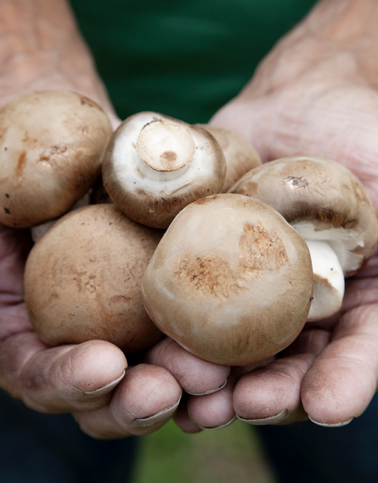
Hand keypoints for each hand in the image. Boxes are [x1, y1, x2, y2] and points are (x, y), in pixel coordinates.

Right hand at [0, 121, 232, 437]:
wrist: (36, 122)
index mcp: (21, 338)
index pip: (43, 378)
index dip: (70, 384)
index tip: (104, 367)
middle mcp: (76, 333)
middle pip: (110, 388)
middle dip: (139, 399)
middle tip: (172, 388)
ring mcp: (123, 306)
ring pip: (158, 360)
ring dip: (188, 375)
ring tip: (213, 370)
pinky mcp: (159, 273)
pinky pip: (190, 307)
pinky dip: (212, 326)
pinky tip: (235, 331)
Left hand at [191, 0, 377, 427]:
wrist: (302, 100)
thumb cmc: (368, 132)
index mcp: (351, 298)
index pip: (353, 352)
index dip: (340, 381)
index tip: (325, 407)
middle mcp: (295, 301)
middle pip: (281, 359)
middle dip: (262, 388)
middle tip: (239, 403)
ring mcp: (243, 281)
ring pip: (224, 338)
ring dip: (206, 369)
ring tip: (187, 388)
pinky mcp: (200, 256)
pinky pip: (181, 290)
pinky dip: (168, 318)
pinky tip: (151, 344)